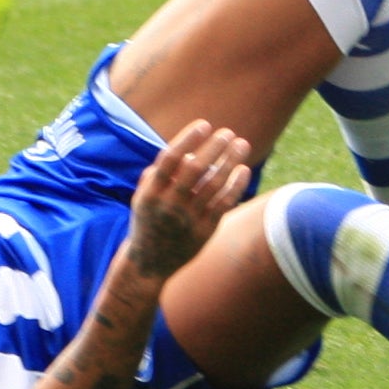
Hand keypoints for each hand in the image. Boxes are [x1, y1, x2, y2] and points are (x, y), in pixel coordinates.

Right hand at [118, 119, 252, 280]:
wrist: (149, 263)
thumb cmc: (149, 220)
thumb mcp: (145, 197)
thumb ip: (160, 173)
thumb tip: (187, 153)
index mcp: (150, 192)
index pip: (169, 160)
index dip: (187, 139)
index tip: (204, 124)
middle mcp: (169, 204)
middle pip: (195, 169)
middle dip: (213, 147)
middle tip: (227, 132)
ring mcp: (188, 218)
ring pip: (214, 184)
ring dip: (230, 160)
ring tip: (242, 144)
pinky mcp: (204, 230)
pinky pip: (224, 203)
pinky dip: (236, 184)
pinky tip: (244, 169)